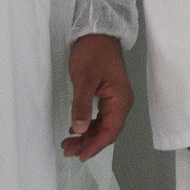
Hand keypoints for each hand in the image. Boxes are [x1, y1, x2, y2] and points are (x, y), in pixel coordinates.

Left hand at [64, 32, 132, 160]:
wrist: (97, 33)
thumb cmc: (93, 53)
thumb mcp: (84, 80)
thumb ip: (81, 106)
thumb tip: (79, 129)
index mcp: (121, 100)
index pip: (111, 131)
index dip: (96, 146)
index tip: (80, 156)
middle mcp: (121, 102)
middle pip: (107, 131)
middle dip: (88, 143)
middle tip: (67, 150)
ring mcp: (115, 99)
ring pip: (102, 125)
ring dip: (86, 136)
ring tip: (67, 143)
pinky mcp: (108, 95)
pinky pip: (100, 117)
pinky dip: (88, 125)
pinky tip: (75, 129)